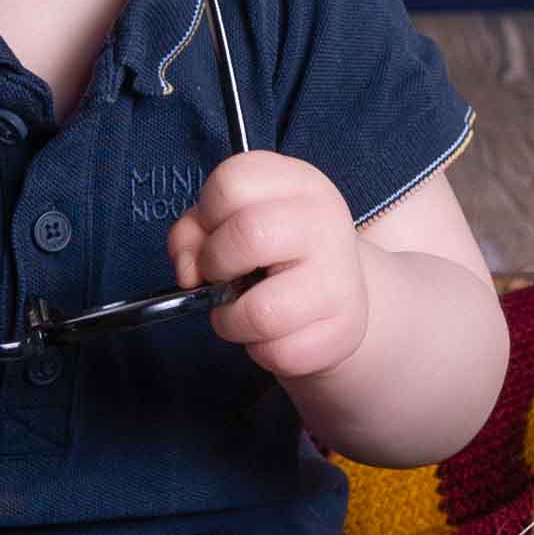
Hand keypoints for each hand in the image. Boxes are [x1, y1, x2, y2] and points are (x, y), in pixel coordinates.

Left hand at [165, 150, 367, 381]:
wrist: (339, 293)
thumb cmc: (273, 249)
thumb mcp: (232, 219)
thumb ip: (193, 232)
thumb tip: (189, 271)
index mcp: (296, 182)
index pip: (231, 181)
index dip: (207, 212)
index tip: (215, 230)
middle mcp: (324, 221)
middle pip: (247, 234)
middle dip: (215, 263)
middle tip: (220, 274)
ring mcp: (339, 277)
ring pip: (260, 311)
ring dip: (230, 321)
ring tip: (240, 309)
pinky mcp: (344, 330)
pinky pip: (279, 353)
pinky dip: (260, 350)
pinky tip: (271, 332)